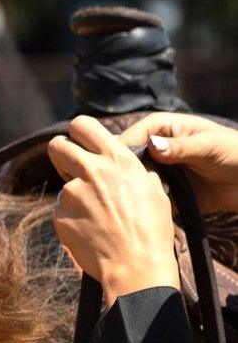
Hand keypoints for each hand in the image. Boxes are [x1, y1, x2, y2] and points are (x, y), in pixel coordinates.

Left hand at [46, 115, 179, 307]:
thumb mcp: (154, 189)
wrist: (137, 266)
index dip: (77, 133)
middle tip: (71, 169)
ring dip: (74, 196)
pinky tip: (90, 231)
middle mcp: (91, 170)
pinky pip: (61, 210)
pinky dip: (71, 218)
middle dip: (61, 154)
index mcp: (117, 158)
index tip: (79, 143)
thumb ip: (133, 170)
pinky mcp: (60, 215)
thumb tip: (124, 163)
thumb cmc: (151, 230)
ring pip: (62, 185)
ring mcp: (72, 193)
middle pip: (57, 146)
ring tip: (96, 217)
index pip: (82, 125)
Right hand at [115, 111, 237, 214]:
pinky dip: (145, 208)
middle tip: (127, 189)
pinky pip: (148, 201)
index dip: (121, 150)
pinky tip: (148, 214)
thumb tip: (152, 145)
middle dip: (124, 174)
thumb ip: (180, 147)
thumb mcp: (208, 146)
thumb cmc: (234, 152)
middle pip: (127, 161)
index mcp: (162, 128)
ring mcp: (159, 173)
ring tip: (140, 203)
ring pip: (135, 182)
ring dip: (134, 193)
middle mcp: (156, 150)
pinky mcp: (165, 194)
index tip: (116, 167)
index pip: (132, 136)